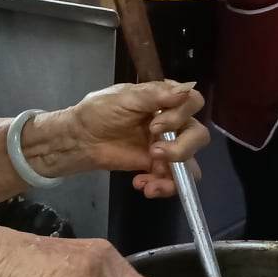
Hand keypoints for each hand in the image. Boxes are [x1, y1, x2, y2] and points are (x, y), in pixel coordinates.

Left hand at [20, 81, 207, 198]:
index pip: (194, 102)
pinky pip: (174, 180)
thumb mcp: (123, 98)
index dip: (181, 115)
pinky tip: (142, 185)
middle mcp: (171, 122)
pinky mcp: (157, 167)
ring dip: (174, 174)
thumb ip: (154, 95)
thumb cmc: (98, 112)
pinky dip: (163, 186)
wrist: (80, 140)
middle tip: (154, 152)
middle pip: (198, 135)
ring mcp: (166, 146)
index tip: (155, 124)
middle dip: (181, 148)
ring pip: (190, 162)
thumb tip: (184, 90)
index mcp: (164, 100)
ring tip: (148, 180)